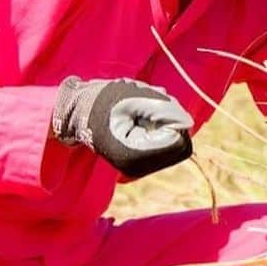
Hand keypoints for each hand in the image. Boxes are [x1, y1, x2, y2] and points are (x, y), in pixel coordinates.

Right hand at [52, 77, 192, 178]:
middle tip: (149, 108)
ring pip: (176, 145)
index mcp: (134, 157)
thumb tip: (187, 122)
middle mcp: (139, 169)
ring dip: (167, 125)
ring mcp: (141, 169)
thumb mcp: (134, 97)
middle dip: (172, 123)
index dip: (173, 120)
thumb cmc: (103, 101)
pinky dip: (161, 130)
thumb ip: (164, 108)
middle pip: (180, 145)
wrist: (78, 111)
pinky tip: (142, 121)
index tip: (153, 107)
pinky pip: (167, 146)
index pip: (178, 141)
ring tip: (141, 114)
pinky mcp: (142, 163)